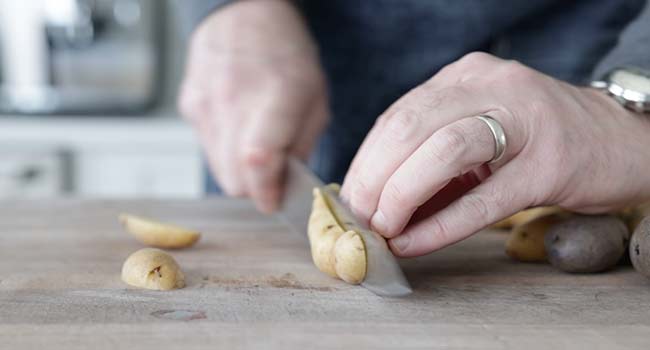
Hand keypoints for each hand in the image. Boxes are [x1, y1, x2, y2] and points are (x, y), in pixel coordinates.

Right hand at [179, 0, 327, 212]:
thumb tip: (286, 186)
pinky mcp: (189, 105)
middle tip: (272, 173)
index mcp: (277, 94)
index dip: (266, 191)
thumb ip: (302, 145)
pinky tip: (237, 123)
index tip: (274, 201)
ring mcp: (206, 103)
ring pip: (217, 169)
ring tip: (255, 140)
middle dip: (255, 186)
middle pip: (234, 178)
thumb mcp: (316, 98)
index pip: (258, 160)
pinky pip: (206, 147)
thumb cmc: (286, 56)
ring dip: (238, 168)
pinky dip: (224, 148)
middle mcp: (234, 100)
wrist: (243, 15)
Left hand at [340, 52, 649, 256]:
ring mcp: (524, 121)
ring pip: (442, 153)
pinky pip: (483, 199)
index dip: (365, 162)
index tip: (349, 199)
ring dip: (400, 197)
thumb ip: (431, 153)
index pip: (397, 116)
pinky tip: (414, 244)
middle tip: (359, 220)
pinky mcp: (550, 164)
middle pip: (409, 128)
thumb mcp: (478, 130)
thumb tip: (373, 198)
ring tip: (383, 230)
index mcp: (465, 77)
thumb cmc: (537, 140)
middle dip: (373, 180)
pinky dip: (440, 225)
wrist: (619, 141)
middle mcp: (491, 86)